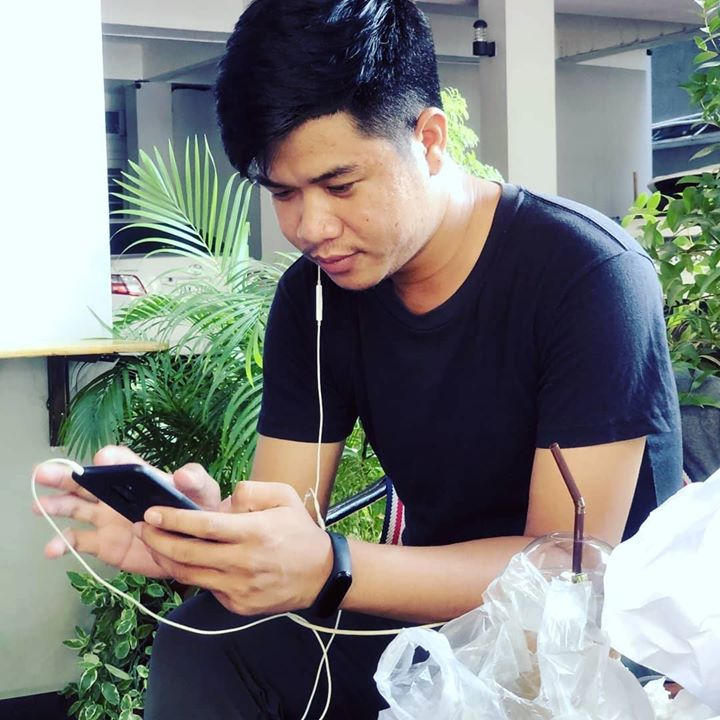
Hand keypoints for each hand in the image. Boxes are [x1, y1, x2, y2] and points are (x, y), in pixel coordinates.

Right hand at [32, 446, 223, 577]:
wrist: (197, 547)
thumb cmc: (199, 510)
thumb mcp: (203, 492)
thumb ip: (195, 480)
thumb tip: (183, 473)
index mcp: (140, 477)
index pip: (121, 462)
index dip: (111, 459)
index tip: (102, 460)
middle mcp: (118, 494)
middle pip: (86, 482)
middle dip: (64, 476)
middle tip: (44, 473)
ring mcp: (107, 518)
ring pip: (75, 508)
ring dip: (55, 505)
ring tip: (39, 506)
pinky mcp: (104, 544)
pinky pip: (78, 541)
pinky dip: (62, 543)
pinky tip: (51, 548)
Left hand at [137, 481, 333, 614]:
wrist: (320, 574)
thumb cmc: (299, 530)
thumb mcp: (284, 496)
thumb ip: (251, 490)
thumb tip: (224, 500)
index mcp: (254, 532)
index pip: (204, 526)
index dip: (173, 520)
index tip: (151, 513)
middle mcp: (243, 562)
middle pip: (188, 554)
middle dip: (158, 540)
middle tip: (142, 528)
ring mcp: (239, 588)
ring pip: (190, 576)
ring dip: (166, 559)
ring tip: (154, 543)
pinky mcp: (237, 605)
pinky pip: (206, 588)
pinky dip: (192, 574)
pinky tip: (185, 561)